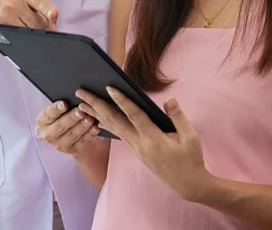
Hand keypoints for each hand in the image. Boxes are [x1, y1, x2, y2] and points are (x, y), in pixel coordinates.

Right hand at [0, 0, 56, 29]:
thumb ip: (40, 5)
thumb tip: (51, 23)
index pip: (41, 3)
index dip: (49, 11)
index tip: (54, 16)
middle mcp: (14, 5)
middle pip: (36, 24)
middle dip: (43, 27)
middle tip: (44, 25)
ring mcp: (5, 15)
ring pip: (25, 32)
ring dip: (32, 32)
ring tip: (30, 24)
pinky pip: (14, 35)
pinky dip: (20, 34)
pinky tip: (20, 26)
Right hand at [35, 99, 99, 157]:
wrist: (77, 134)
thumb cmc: (70, 114)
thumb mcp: (66, 108)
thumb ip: (68, 101)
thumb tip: (77, 93)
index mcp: (43, 121)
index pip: (48, 114)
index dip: (56, 109)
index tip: (64, 104)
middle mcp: (49, 134)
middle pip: (60, 125)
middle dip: (71, 117)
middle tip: (81, 111)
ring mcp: (60, 144)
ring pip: (71, 135)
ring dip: (81, 126)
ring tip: (90, 118)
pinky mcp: (72, 150)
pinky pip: (82, 142)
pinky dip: (90, 134)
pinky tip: (96, 128)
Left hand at [78, 87, 212, 201]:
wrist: (187, 184)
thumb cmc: (191, 159)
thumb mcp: (190, 137)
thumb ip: (178, 116)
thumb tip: (168, 100)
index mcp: (153, 139)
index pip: (134, 115)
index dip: (121, 100)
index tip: (109, 87)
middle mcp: (140, 144)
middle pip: (114, 121)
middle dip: (97, 105)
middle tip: (81, 92)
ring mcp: (136, 149)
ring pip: (113, 128)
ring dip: (96, 114)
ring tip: (82, 104)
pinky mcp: (137, 152)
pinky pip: (118, 135)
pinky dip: (106, 125)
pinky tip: (98, 119)